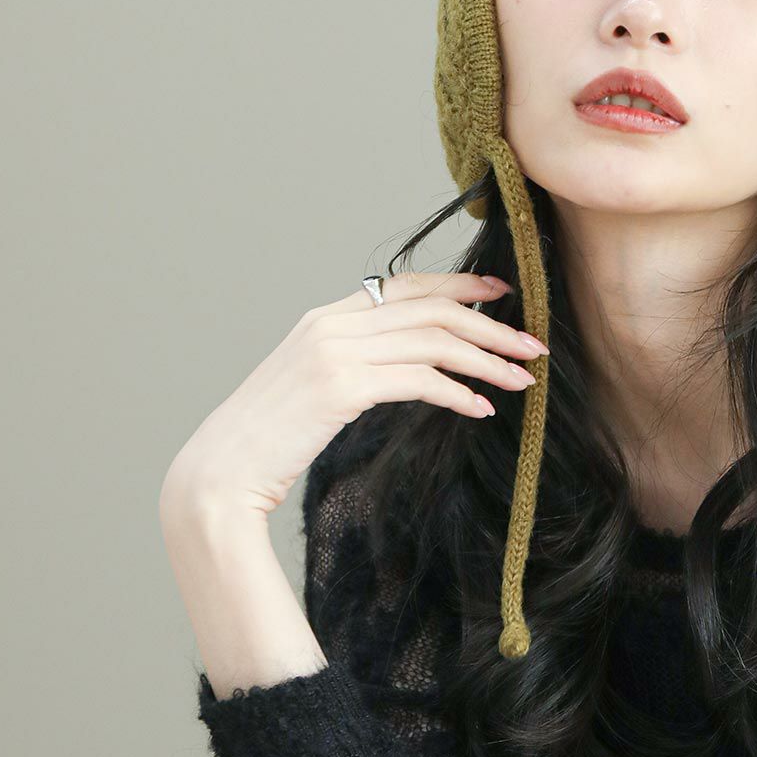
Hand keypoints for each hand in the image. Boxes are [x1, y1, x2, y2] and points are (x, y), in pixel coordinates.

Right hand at [160, 269, 548, 521]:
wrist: (222, 471)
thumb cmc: (272, 439)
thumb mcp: (315, 388)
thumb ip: (357, 363)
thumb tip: (412, 364)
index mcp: (326, 316)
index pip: (407, 285)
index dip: (460, 285)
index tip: (503, 293)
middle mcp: (331, 324)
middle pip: (431, 309)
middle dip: (492, 326)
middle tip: (534, 346)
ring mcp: (334, 352)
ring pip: (433, 341)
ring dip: (487, 360)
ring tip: (523, 381)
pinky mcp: (341, 387)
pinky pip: (419, 380)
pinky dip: (458, 391)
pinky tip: (481, 408)